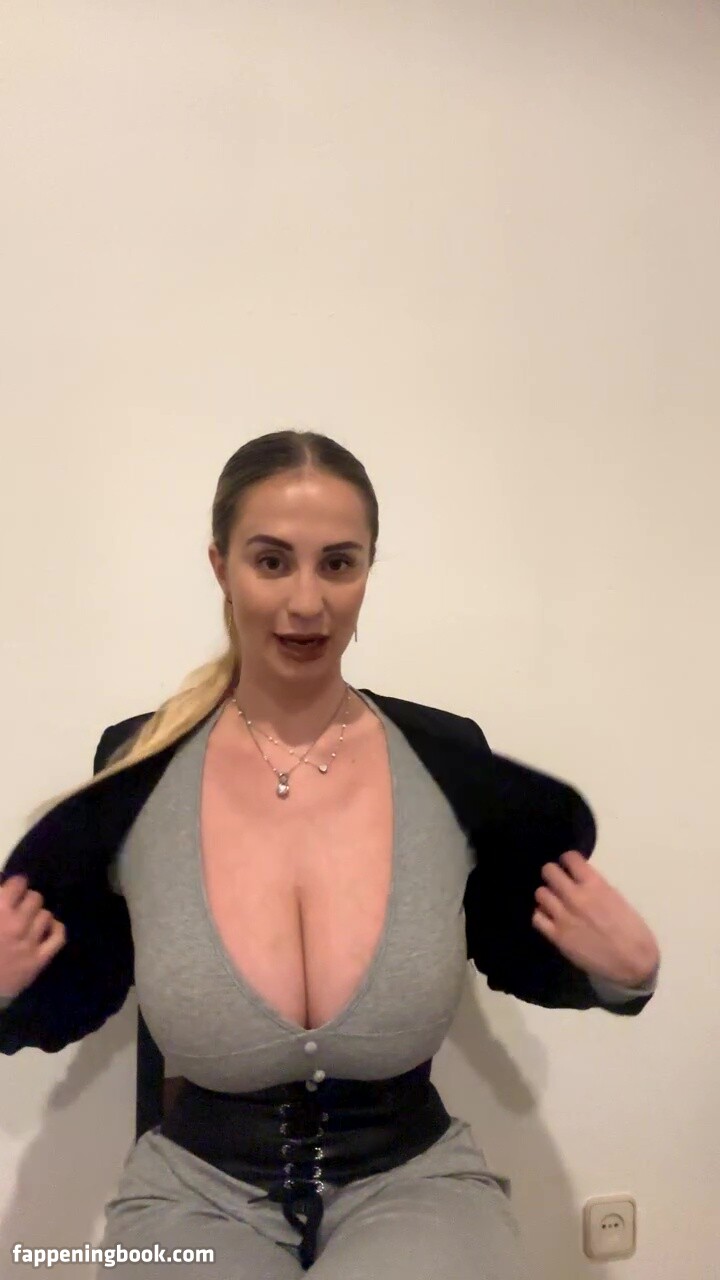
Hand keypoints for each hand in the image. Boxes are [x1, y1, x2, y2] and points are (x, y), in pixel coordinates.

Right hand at [0, 875, 66, 998]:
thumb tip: (2, 883)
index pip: (18, 883)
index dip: (15, 885)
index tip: (12, 890)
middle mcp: (15, 923)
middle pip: (35, 897)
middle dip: (26, 900)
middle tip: (19, 908)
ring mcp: (29, 942)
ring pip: (45, 915)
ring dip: (37, 915)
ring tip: (28, 921)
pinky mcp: (38, 960)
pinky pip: (58, 936)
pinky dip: (55, 928)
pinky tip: (46, 928)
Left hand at [531, 850, 658, 986]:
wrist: (632, 963)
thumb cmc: (633, 931)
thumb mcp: (617, 899)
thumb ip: (596, 888)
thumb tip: (580, 882)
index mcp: (595, 885)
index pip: (570, 858)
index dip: (567, 860)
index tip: (568, 866)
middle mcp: (575, 896)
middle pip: (548, 871)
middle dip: (552, 874)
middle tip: (558, 882)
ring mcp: (563, 916)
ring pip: (540, 893)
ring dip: (547, 895)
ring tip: (554, 902)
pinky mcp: (557, 936)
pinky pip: (537, 918)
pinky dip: (541, 915)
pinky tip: (550, 918)